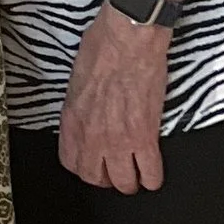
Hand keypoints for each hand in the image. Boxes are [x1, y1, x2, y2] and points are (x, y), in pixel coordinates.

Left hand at [59, 8, 169, 192]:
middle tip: (115, 170)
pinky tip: (153, 173)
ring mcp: (119, 139)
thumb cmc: (102, 49)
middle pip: (95, 178)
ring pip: (124, 183)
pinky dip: (153, 178)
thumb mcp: (76, 80)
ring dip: (130, 181)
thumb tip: (86, 115)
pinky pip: (151, 174)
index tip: (92, 163)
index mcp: (71, 118)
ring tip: (135, 174)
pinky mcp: (146, 136)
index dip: (83, 166)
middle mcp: (91, 135)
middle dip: (105, 179)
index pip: (70, 162)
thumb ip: (80, 106)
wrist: (128, 40)